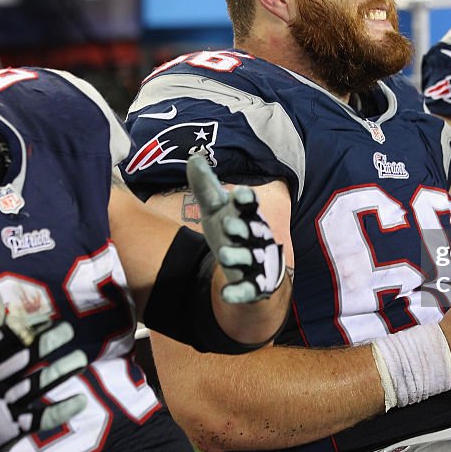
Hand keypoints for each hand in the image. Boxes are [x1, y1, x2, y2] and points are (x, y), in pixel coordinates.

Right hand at [0, 293, 87, 451]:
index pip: (4, 340)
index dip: (26, 327)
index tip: (46, 319)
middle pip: (23, 359)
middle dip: (47, 343)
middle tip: (68, 330)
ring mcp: (3, 406)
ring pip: (36, 386)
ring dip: (61, 372)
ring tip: (81, 359)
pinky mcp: (12, 428)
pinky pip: (41, 418)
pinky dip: (62, 410)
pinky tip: (81, 400)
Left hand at [186, 153, 285, 302]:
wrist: (253, 270)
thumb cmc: (233, 233)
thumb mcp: (217, 211)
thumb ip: (206, 188)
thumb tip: (194, 156)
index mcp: (247, 217)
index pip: (248, 206)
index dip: (246, 201)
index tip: (242, 194)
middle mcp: (255, 238)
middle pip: (251, 231)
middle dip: (242, 228)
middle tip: (229, 223)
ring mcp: (256, 262)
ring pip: (249, 258)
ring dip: (238, 256)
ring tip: (223, 254)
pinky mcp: (254, 285)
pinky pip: (248, 289)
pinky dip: (239, 292)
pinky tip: (227, 294)